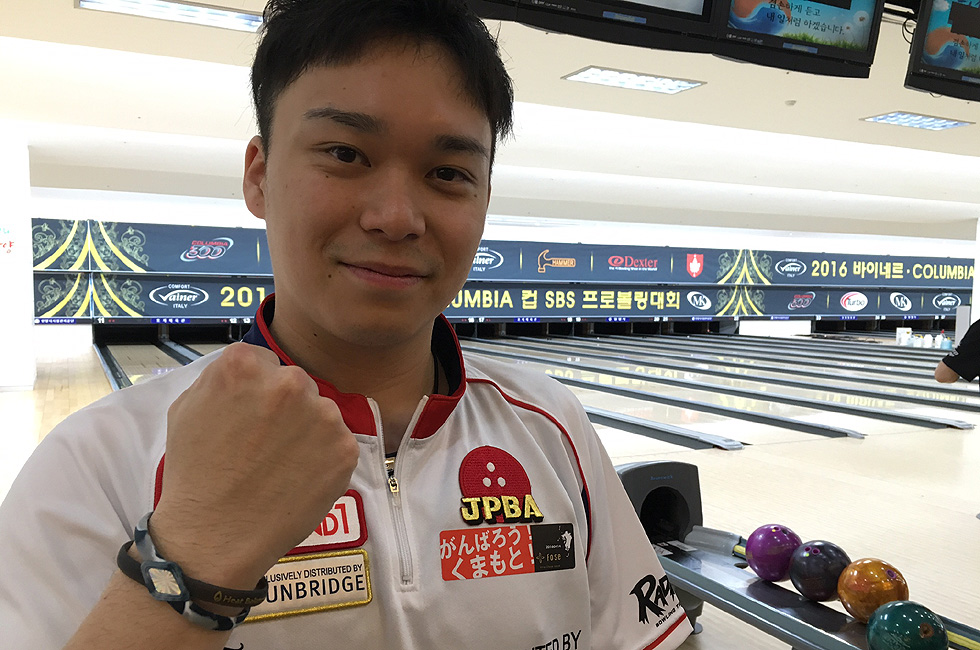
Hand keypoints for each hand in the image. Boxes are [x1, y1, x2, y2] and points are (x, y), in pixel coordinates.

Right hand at [150, 343, 359, 588]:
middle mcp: (289, 382)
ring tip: (280, 464)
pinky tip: (298, 477)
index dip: (255, 389)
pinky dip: (323, 457)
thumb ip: (221, 378)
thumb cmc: (195, 472)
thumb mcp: (187, 407)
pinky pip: (337, 442)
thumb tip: (251, 370)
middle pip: (294, 383)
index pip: (263, 361)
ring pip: (319, 411)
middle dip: (283, 406)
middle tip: (264, 442)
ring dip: (307, 430)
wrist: (215, 534)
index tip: (248, 415)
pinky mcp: (345, 447)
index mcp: (244, 365)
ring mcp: (323, 415)